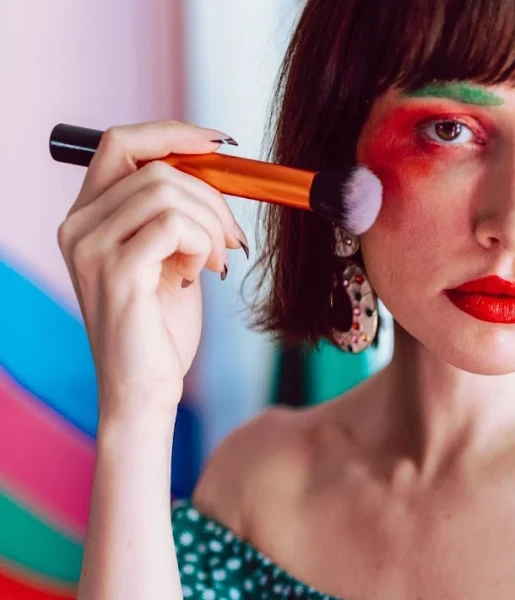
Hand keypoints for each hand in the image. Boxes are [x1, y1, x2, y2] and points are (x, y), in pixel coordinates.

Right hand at [57, 120, 248, 419]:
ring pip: (169, 191)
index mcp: (88, 216)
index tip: (221, 144)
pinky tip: (204, 273)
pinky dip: (205, 243)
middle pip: (155, 165)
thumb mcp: (169, 255)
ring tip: (218, 260)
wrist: (146, 387)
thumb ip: (175, 212)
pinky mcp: (117, 272)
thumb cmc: (161, 324)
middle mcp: (79, 226)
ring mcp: (92, 248)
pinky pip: (176, 225)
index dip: (175, 134)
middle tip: (233, 235)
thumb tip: (215, 166)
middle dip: (211, 192)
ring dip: (212, 222)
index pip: (122, 142)